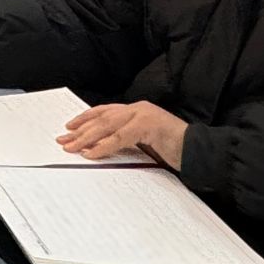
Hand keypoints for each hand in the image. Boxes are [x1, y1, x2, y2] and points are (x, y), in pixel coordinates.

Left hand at [59, 101, 187, 167]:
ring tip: (71, 147)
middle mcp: (138, 109)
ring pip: (107, 126)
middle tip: (63, 140)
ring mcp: (143, 116)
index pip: (104, 111)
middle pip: (101, 118)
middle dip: (80, 130)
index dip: (85, 118)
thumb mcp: (145, 143)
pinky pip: (119, 138)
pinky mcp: (149, 127)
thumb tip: (99, 147)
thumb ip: (126, 140)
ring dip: (86, 138)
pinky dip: (103, 146)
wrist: (200, 152)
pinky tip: (91, 154)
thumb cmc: (174, 150)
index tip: (69, 126)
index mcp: (137, 110)